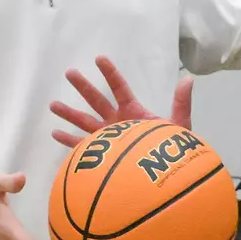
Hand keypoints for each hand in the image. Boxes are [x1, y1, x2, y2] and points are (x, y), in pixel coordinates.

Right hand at [50, 55, 193, 147]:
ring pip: (84, 122)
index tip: (99, 58)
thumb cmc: (174, 154)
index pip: (120, 89)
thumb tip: (188, 79)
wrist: (165, 181)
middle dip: (83, 87)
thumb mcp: (178, 126)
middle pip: (97, 100)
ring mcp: (108, 139)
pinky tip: (55, 134)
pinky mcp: (102, 157)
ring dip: (69, 113)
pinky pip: (81, 147)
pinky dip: (69, 142)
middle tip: (69, 72)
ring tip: (52, 104)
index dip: (110, 74)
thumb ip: (181, 104)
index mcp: (134, 113)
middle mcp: (118, 123)